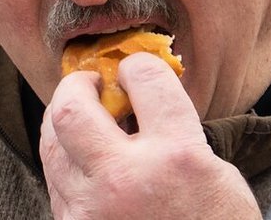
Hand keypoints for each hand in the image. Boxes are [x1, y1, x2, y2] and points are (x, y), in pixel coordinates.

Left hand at [40, 54, 260, 219]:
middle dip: (76, 83)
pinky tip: (85, 161)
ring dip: (64, 121)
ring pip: (51, 141)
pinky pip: (55, 180)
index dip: (139, 66)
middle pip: (72, 107)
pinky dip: (65, 161)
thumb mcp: (218, 180)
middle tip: (91, 83)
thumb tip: (140, 103)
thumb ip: (178, 136)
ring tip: (84, 118)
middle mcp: (126, 180)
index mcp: (177, 159)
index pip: (146, 79)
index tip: (137, 71)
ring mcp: (92, 209)